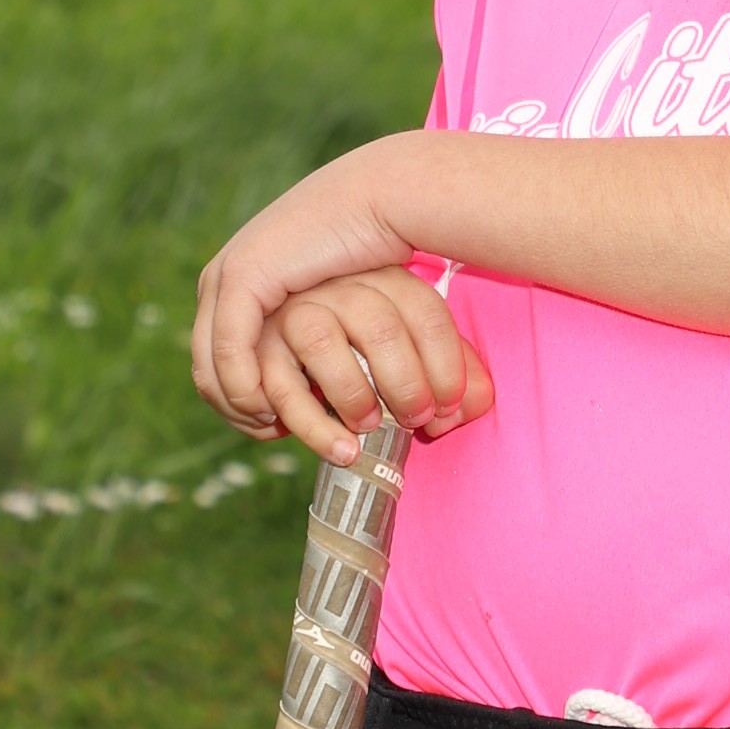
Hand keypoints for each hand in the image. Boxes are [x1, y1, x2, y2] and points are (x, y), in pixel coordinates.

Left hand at [192, 143, 421, 435]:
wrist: (381, 200)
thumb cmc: (371, 249)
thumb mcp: (328, 297)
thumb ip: (308, 325)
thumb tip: (311, 371)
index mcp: (236, 280)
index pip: (216, 359)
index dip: (242, 403)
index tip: (278, 427)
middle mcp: (220, 278)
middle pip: (205, 367)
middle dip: (235, 411)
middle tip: (274, 434)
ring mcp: (226, 276)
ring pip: (209, 366)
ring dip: (239, 406)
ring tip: (277, 426)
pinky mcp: (242, 278)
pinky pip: (228, 351)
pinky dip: (244, 387)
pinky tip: (271, 406)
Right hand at [253, 268, 494, 466]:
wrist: (296, 347)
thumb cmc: (372, 359)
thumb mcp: (418, 357)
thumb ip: (454, 378)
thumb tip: (470, 406)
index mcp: (388, 280)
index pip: (428, 313)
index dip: (447, 367)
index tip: (449, 408)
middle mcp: (342, 287)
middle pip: (380, 327)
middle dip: (405, 385)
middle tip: (414, 421)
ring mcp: (296, 310)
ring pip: (322, 343)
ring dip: (351, 395)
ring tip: (366, 431)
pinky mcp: (259, 345)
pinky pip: (279, 384)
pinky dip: (307, 422)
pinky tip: (336, 448)